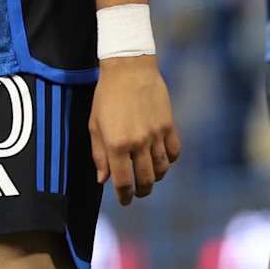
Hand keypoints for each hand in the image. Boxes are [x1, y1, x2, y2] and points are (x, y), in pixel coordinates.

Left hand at [89, 55, 180, 205]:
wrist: (128, 68)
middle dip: (140, 191)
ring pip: (161, 169)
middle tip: (136, 192)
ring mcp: (156, 135)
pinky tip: (161, 159)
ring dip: (154, 178)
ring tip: (148, 177)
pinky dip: (169, 161)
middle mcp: (138, 143)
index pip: (123, 182)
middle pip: (145, 180)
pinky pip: (174, 153)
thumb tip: (103, 179)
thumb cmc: (106, 95)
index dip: (124, 196)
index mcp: (116, 144)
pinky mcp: (169, 126)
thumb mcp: (94, 123)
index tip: (124, 200)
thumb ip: (99, 153)